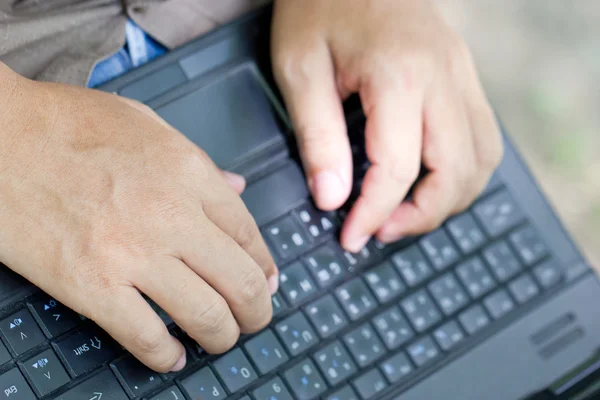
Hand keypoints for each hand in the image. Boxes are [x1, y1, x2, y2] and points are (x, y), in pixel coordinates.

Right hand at [0, 65, 277, 371]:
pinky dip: (165, 355)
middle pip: (241, 282)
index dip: (265, 268)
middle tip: (253, 320)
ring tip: (218, 339)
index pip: (250, 234)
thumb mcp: (149, 126)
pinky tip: (171, 356)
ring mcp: (133, 254)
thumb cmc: (69, 125)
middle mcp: (172, 215)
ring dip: (222, 337)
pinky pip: (146, 337)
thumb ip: (200, 163)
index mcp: (190, 173)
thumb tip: (238, 189)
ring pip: (206, 316)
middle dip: (256, 311)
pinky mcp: (91, 286)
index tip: (267, 282)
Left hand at [272, 0, 502, 250]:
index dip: (374, 214)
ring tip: (404, 213)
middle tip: (379, 231)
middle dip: (420, 216)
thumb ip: (318, 136)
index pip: (398, 170)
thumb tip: (332, 198)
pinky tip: (429, 179)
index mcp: (400, 76)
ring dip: (448, 199)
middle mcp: (444, 78)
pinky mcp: (464, 75)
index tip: (350, 237)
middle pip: (456, 173)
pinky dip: (462, 171)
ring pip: (481, 160)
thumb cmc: (321, 4)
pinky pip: (483, 137)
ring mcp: (462, 74)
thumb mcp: (299, 67)